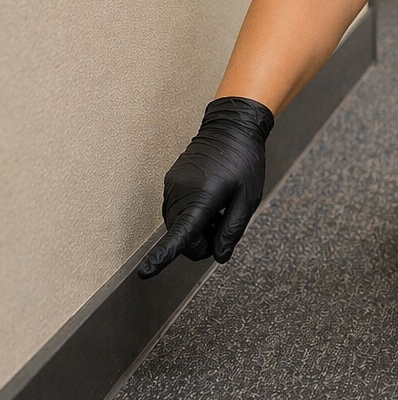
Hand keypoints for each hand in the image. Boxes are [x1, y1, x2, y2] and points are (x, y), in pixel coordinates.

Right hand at [136, 97, 273, 277]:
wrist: (231, 126)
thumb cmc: (244, 160)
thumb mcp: (249, 197)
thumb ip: (232, 228)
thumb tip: (219, 256)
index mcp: (202, 197)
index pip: (181, 234)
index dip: (163, 256)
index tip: (146, 273)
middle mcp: (179, 193)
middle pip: (183, 238)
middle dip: (202, 241)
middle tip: (225, 221)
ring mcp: (171, 186)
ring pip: (179, 226)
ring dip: (197, 227)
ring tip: (220, 204)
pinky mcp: (169, 182)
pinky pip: (177, 211)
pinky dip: (191, 214)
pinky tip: (211, 198)